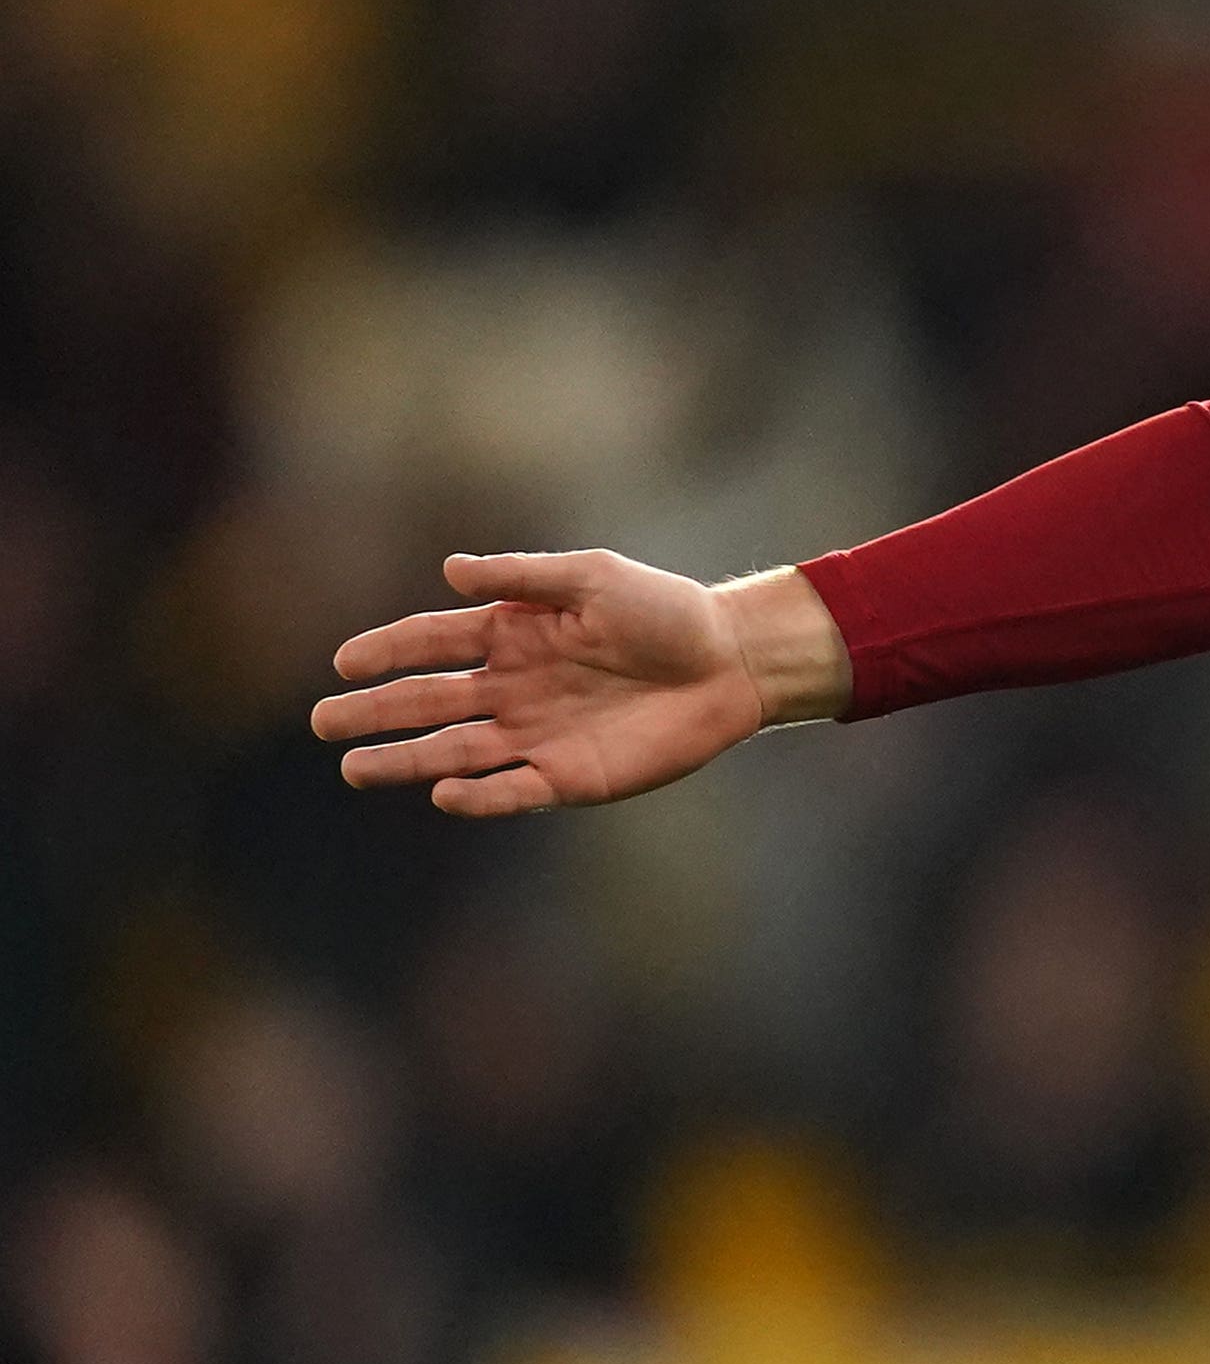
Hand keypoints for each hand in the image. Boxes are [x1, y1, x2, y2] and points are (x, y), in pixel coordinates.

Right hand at [312, 553, 840, 814]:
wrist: (731, 662)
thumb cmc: (666, 609)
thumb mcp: (593, 577)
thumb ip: (522, 576)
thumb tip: (450, 569)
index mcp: (512, 633)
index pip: (431, 642)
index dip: (387, 652)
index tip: (344, 662)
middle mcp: (513, 687)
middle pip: (429, 702)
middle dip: (376, 712)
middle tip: (325, 723)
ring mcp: (537, 734)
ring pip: (455, 752)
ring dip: (405, 761)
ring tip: (354, 768)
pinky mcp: (569, 775)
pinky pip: (512, 789)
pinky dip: (478, 795)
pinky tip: (444, 791)